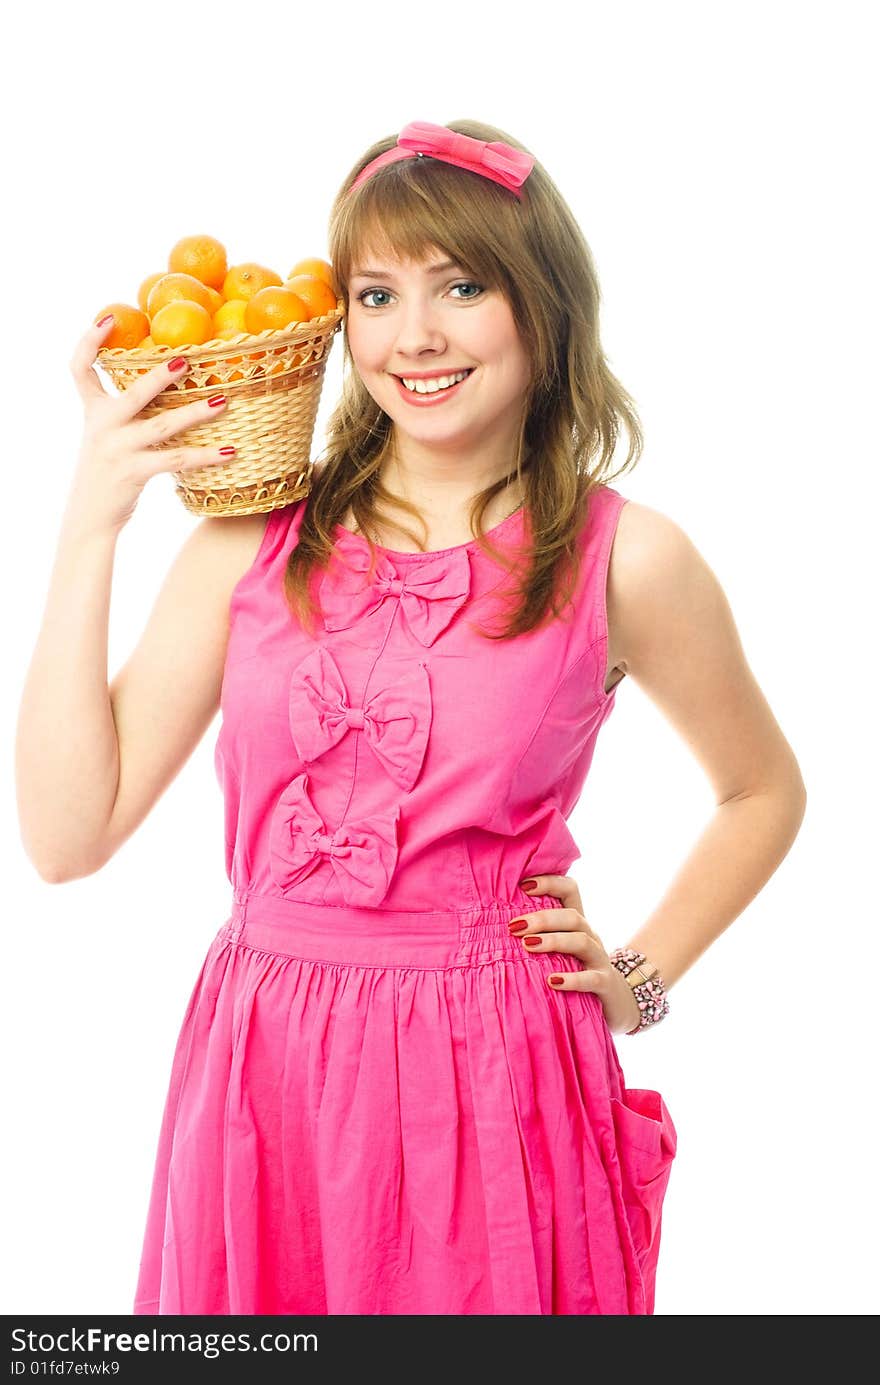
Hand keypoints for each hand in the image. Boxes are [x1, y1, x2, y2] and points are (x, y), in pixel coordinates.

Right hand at [67, 317, 229, 536]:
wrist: (90, 518)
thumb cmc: (107, 473)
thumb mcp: (107, 437)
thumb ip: (125, 412)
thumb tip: (161, 384)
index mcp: (93, 412)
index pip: (80, 369)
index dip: (89, 341)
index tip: (110, 317)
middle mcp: (102, 426)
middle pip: (133, 393)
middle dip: (160, 375)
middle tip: (188, 359)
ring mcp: (117, 449)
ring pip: (162, 425)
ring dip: (196, 413)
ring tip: (225, 400)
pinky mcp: (133, 472)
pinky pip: (176, 461)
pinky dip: (205, 456)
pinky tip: (230, 451)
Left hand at [511, 874, 640, 1035]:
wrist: (618, 1003)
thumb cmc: (577, 971)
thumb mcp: (560, 950)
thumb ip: (538, 935)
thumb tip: (497, 927)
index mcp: (577, 923)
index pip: (570, 890)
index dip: (550, 882)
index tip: (523, 885)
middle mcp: (590, 936)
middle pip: (572, 916)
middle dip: (543, 918)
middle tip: (514, 926)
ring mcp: (599, 959)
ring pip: (582, 941)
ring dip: (553, 940)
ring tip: (528, 945)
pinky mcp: (605, 984)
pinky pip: (592, 979)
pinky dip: (572, 979)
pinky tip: (552, 982)